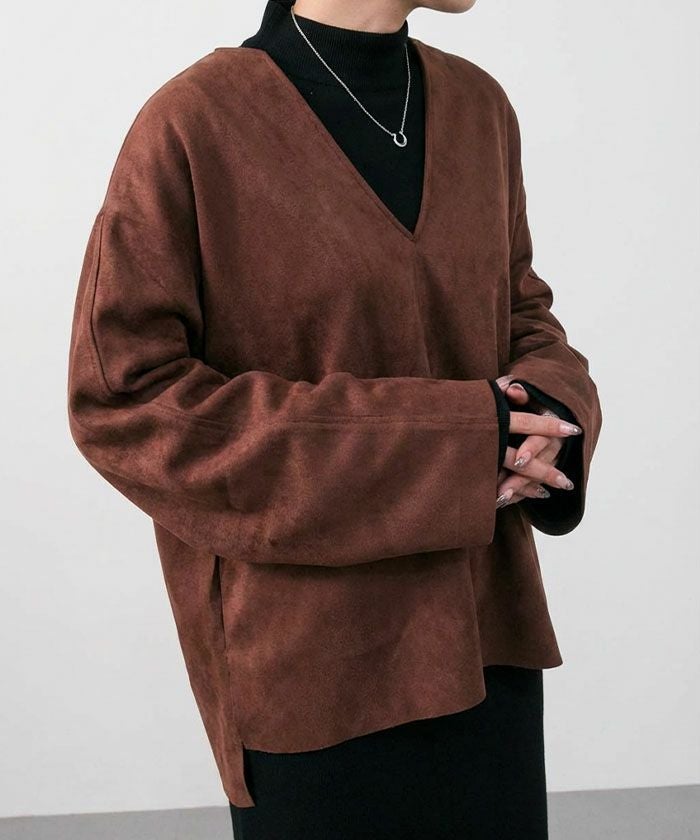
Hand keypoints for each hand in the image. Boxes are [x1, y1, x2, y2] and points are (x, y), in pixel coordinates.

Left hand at [494, 376, 578, 507]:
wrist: (543, 411)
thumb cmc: (525, 401)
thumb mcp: (525, 395)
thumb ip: (518, 393)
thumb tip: (513, 387)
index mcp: (549, 422)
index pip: (543, 437)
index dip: (532, 448)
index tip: (519, 458)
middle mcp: (552, 444)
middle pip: (539, 464)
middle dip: (522, 478)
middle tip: (502, 491)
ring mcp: (547, 459)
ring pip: (536, 479)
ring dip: (517, 491)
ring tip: (498, 501)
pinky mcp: (539, 470)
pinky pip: (531, 487)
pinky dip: (517, 495)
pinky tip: (500, 503)